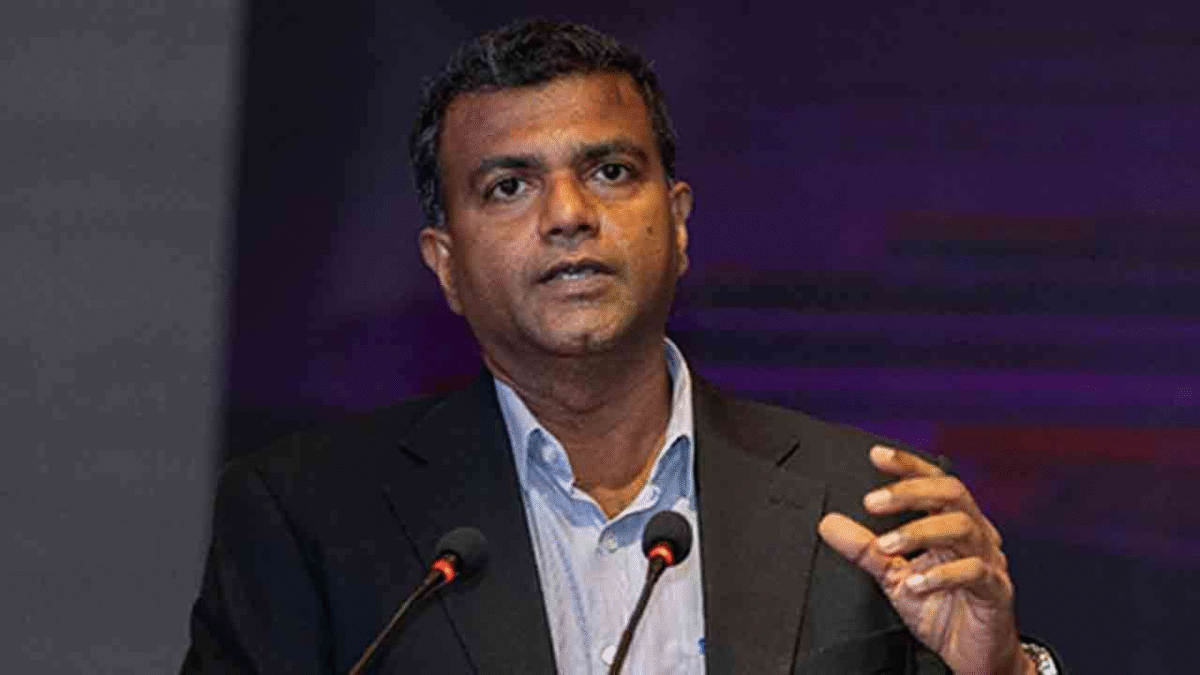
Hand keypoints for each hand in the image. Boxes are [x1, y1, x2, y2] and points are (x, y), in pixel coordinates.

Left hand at [817, 445, 1033, 674]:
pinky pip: (974, 572)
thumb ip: (865, 548)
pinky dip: (941, 575)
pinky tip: (916, 583)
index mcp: (952, 523)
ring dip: (918, 532)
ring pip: (961, 527)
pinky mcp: (996, 591)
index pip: (934, 481)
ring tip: (887, 545)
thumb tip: (828, 522)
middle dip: (910, 491)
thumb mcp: (893, 576)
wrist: (971, 655)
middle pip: (951, 493)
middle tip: (872, 501)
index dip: (908, 465)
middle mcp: (975, 534)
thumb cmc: (939, 608)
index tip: (876, 455)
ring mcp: (989, 560)